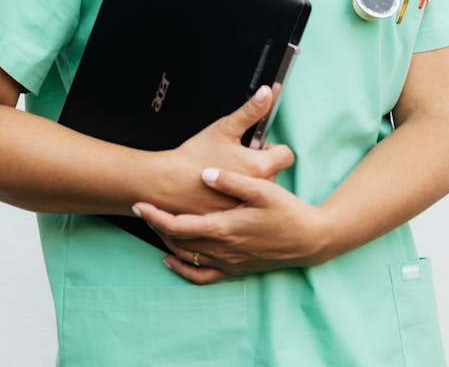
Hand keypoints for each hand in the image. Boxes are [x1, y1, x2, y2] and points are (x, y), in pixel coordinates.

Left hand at [133, 166, 325, 283]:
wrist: (309, 240)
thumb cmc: (287, 212)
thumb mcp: (263, 190)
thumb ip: (232, 181)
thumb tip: (206, 174)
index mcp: (225, 228)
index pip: (180, 225)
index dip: (156, 216)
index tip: (139, 204)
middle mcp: (222, 249)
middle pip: (178, 241)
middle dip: (156, 224)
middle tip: (141, 207)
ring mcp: (228, 261)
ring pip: (186, 257)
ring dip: (166, 241)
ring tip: (154, 223)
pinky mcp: (235, 269)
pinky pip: (202, 276)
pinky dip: (182, 269)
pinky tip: (171, 259)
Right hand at [153, 86, 293, 215]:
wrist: (168, 183)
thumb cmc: (195, 156)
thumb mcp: (224, 128)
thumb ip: (250, 111)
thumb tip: (267, 92)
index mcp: (259, 166)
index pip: (286, 155)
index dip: (271, 147)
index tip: (256, 145)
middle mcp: (257, 190)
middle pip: (272, 172)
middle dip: (258, 163)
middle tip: (235, 157)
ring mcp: (245, 206)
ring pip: (258, 189)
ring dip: (249, 181)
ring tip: (226, 173)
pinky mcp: (233, 218)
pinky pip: (244, 205)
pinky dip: (237, 197)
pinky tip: (221, 190)